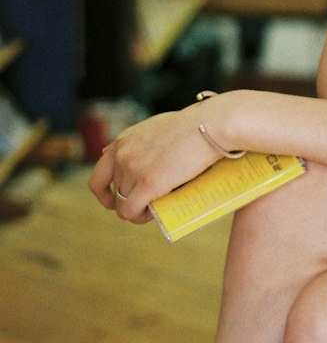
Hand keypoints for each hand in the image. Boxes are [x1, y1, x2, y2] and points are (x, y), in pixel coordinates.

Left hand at [88, 104, 218, 223]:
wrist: (210, 125)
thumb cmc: (194, 125)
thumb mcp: (158, 127)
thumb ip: (139, 141)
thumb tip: (127, 155)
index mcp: (123, 141)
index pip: (99, 174)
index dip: (105, 193)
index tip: (115, 200)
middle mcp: (122, 155)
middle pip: (115, 192)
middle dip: (128, 202)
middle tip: (145, 206)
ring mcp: (133, 169)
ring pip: (123, 204)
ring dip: (137, 211)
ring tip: (155, 210)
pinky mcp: (147, 184)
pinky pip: (131, 211)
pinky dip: (140, 217)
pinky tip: (153, 215)